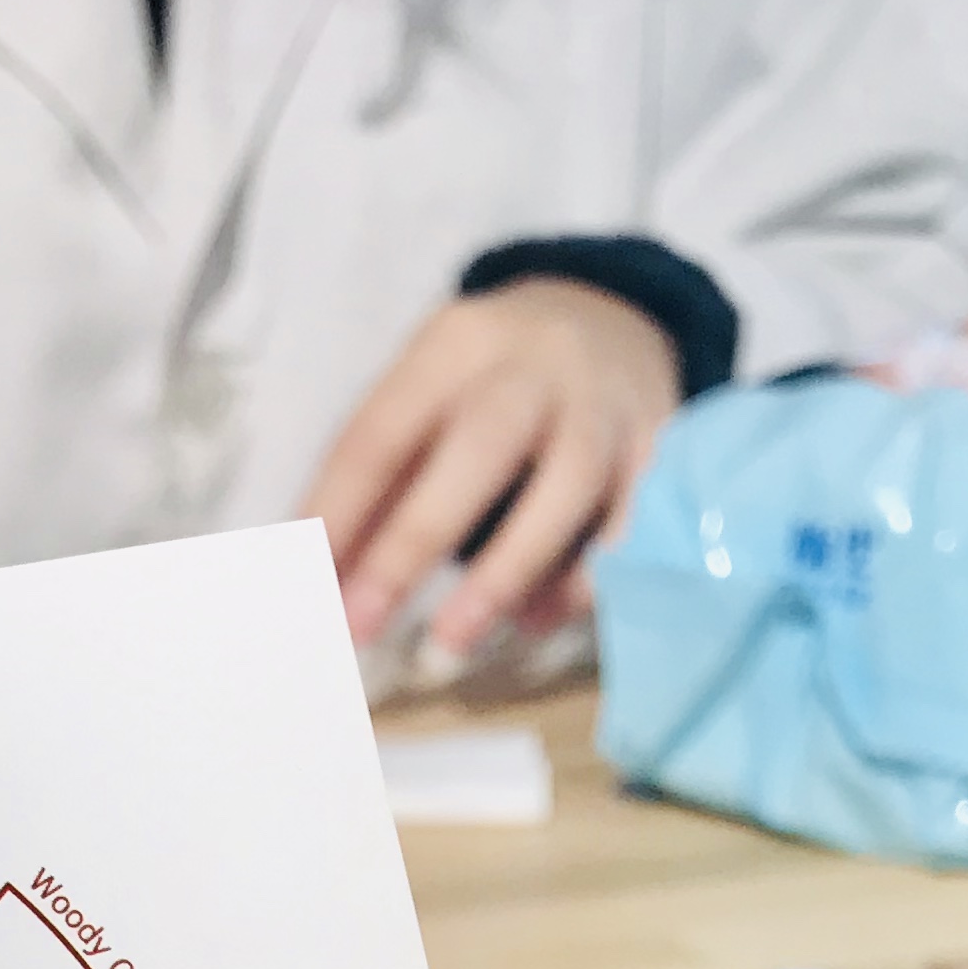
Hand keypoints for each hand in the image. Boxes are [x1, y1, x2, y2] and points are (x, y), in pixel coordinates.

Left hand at [310, 279, 683, 660]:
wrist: (616, 322)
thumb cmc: (495, 385)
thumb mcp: (428, 402)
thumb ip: (376, 485)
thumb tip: (320, 582)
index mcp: (457, 343)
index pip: (388, 426)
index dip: (341, 510)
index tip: (305, 587)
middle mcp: (537, 365)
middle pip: (480, 447)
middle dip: (414, 542)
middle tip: (362, 626)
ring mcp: (607, 406)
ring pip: (566, 487)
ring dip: (504, 573)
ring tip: (448, 646)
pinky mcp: (662, 449)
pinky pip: (629, 526)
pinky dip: (582, 582)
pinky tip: (532, 623)